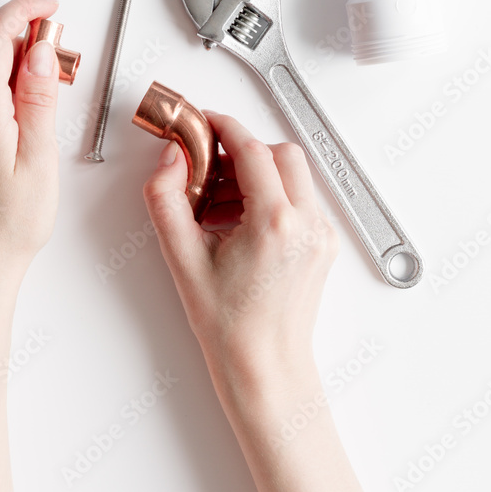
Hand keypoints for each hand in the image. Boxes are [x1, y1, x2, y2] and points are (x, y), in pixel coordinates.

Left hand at [0, 0, 61, 300]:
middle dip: (20, 36)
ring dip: (2, 58)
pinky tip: (10, 102)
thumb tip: (40, 51)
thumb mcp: (41, 158)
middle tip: (56, 54)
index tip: (47, 8)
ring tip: (38, 83)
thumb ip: (39, 98)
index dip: (22, 10)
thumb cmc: (11, 224)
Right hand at [143, 113, 338, 389]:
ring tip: (220, 203)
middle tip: (210, 168)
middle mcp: (307, 224)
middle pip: (281, 153)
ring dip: (258, 175)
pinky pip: (301, 199)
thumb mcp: (182, 259)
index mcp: (275, 223)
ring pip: (295, 175)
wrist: (264, 367)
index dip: (224, 128)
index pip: (253, 149)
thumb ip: (166, 199)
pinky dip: (272, 196)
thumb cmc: (230, 327)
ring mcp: (321, 234)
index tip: (204, 124)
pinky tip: (240, 223)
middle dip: (244, 151)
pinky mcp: (324, 244)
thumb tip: (170, 160)